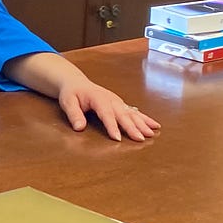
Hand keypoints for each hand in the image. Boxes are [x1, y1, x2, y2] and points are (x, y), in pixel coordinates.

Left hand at [2, 52, 160, 141]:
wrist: (76, 83)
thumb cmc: (72, 93)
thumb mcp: (68, 102)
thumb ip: (74, 114)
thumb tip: (79, 128)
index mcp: (98, 98)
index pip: (106, 114)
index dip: (112, 126)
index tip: (117, 138)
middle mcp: (111, 99)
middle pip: (123, 114)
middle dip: (132, 127)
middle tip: (140, 139)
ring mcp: (118, 101)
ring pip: (132, 113)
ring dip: (142, 124)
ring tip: (151, 134)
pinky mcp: (121, 104)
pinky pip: (135, 112)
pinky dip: (145, 119)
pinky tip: (155, 125)